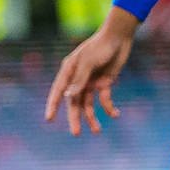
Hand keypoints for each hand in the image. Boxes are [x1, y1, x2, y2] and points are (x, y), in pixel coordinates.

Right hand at [44, 8, 138, 134]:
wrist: (120, 36)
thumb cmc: (100, 46)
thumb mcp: (88, 62)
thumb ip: (79, 80)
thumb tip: (69, 97)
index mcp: (69, 71)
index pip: (58, 91)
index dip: (53, 105)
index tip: (49, 119)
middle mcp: (78, 78)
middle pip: (74, 102)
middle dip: (75, 118)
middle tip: (75, 133)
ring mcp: (91, 81)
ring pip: (88, 104)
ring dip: (92, 117)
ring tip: (97, 130)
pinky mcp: (105, 82)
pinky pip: (104, 99)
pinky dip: (109, 108)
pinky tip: (116, 114)